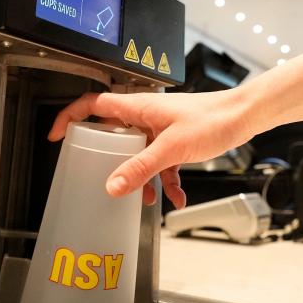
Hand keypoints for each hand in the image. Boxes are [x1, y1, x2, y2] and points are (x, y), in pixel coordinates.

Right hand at [48, 88, 255, 207]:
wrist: (244, 116)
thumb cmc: (212, 118)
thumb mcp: (171, 148)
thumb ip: (141, 168)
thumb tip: (113, 185)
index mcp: (136, 107)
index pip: (92, 105)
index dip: (70, 117)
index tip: (57, 135)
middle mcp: (145, 115)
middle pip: (113, 134)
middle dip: (109, 159)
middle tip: (99, 175)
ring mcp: (160, 127)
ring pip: (139, 153)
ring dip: (141, 176)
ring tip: (144, 198)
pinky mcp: (176, 139)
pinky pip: (162, 162)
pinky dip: (166, 180)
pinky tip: (176, 198)